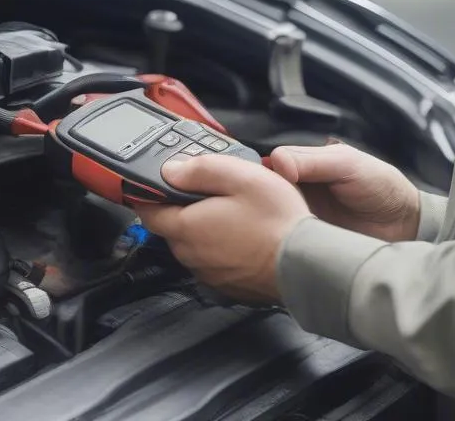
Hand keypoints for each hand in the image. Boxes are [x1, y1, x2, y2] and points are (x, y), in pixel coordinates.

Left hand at [135, 154, 310, 304]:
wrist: (306, 264)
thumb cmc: (276, 221)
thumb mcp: (238, 176)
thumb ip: (199, 169)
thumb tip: (170, 170)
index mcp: (187, 227)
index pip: (148, 211)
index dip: (149, 192)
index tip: (156, 181)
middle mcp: (192, 255)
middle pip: (172, 226)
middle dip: (183, 206)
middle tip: (210, 188)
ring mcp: (210, 273)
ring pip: (194, 243)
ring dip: (204, 226)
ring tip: (233, 209)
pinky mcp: (228, 285)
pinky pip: (214, 259)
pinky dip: (221, 246)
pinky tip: (244, 234)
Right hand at [268, 142, 420, 242]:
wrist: (404, 225)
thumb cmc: (380, 185)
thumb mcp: (346, 164)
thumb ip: (311, 161)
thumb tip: (275, 162)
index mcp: (304, 164)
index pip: (269, 165)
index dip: (258, 173)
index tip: (254, 184)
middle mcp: (297, 189)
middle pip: (263, 191)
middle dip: (257, 199)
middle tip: (255, 209)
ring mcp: (299, 217)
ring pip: (269, 216)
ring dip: (266, 221)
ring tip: (264, 228)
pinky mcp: (305, 243)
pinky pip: (284, 241)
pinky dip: (277, 241)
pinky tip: (276, 244)